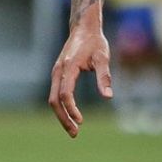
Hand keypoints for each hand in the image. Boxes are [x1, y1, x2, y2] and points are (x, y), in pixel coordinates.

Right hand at [49, 21, 111, 136]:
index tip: (81, 121)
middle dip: (63, 118)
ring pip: (53, 98)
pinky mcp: (57, 73)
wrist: (84, 28)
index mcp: (68, 67)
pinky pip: (55, 94)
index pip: (65, 94)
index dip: (72, 109)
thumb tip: (108, 97)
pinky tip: (70, 115)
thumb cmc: (95, 43)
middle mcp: (58, 71)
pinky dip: (61, 107)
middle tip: (75, 133)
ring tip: (73, 129)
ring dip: (61, 115)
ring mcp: (56, 72)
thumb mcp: (103, 58)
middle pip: (54, 100)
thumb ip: (104, 77)